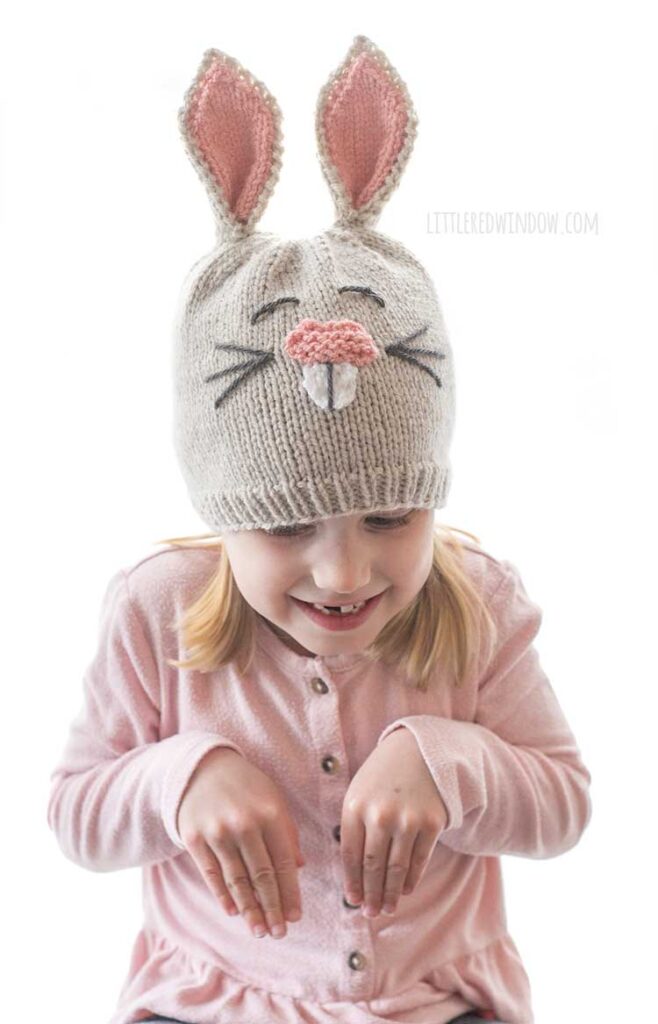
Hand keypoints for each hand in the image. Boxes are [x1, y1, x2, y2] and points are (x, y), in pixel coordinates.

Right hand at [177, 747, 304, 939]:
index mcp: (269, 813)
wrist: (202, 767)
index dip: (290, 893)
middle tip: (278, 933)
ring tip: (259, 931)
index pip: (283, 862)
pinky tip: (233, 911)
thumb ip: (287, 832)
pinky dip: (223, 895)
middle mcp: (244, 823)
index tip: (295, 917)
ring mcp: (217, 831)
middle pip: (261, 876)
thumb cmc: (246, 786)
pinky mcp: (194, 838)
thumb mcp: (273, 799)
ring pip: (236, 879)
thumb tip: (298, 868)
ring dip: (249, 909)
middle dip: (272, 908)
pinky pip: (211, 874)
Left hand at [340, 726, 447, 916]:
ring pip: (396, 869)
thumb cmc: (382, 776)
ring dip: (391, 894)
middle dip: (371, 895)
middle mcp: (379, 815)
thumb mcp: (359, 792)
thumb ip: (353, 827)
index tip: (353, 901)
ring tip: (387, 909)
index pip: (351, 856)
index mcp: (355, 807)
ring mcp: (407, 820)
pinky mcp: (431, 823)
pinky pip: (419, 860)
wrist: (418, 749)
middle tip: (370, 913)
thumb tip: (352, 873)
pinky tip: (406, 890)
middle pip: (373, 867)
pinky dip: (412, 879)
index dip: (352, 883)